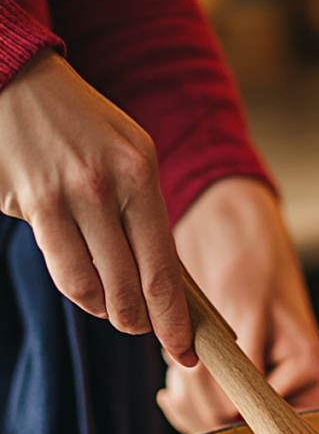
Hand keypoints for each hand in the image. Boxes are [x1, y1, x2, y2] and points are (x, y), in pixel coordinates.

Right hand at [0, 49, 194, 364]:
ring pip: (95, 289)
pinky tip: (92, 292)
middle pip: (132, 288)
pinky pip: (64, 272)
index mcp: (141, 174)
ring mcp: (64, 196)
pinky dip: (82, 293)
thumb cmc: (84, 128)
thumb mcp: (132, 157)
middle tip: (149, 332)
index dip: (175, 321)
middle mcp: (105, 185)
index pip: (164, 270)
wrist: (18, 82)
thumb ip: (148, 215)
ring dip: (111, 313)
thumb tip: (168, 282)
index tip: (185, 351)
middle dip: (144, 325)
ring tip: (119, 311)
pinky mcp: (30, 204)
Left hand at [157, 178, 318, 433]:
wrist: (226, 229)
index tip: (219, 406)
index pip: (282, 423)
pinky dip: (182, 400)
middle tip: (187, 375)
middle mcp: (286, 383)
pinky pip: (202, 410)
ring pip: (217, 422)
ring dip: (190, 402)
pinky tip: (171, 389)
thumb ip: (247, 365)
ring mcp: (253, 384)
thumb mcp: (251, 310)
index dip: (246, 420)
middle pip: (244, 427)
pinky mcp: (224, 379)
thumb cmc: (251, 259)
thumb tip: (233, 415)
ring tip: (179, 369)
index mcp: (308, 369)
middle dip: (207, 407)